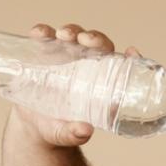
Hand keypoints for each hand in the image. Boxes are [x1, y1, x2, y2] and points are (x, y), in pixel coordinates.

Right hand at [10, 23, 143, 146]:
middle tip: (85, 40)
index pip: (119, 66)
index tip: (132, 52)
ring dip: (71, 31)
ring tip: (63, 35)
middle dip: (94, 38)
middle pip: (96, 44)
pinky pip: (45, 38)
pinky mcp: (43, 54)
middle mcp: (85, 65)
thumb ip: (74, 134)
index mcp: (99, 83)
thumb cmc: (57, 129)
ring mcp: (64, 57)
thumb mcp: (65, 134)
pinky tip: (39, 34)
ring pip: (73, 36)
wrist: (34, 126)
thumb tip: (85, 131)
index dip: (129, 58)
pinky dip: (43, 32)